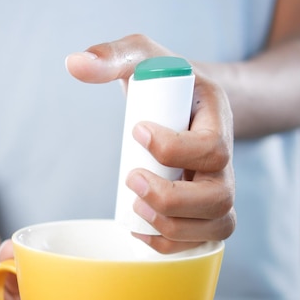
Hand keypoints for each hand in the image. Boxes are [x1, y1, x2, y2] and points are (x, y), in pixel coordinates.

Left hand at [66, 34, 235, 252]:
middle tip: (132, 180)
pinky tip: (142, 229)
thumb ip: (112, 56)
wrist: (184, 105)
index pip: (212, 146)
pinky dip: (172, 244)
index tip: (136, 131)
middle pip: (219, 196)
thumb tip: (74, 64)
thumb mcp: (142, 57)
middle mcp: (226, 160)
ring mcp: (219, 188)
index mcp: (217, 120)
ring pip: (218, 223)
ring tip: (135, 207)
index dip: (173, 149)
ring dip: (172, 226)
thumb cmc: (162, 84)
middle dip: (170, 198)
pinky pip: (204, 240)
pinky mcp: (207, 212)